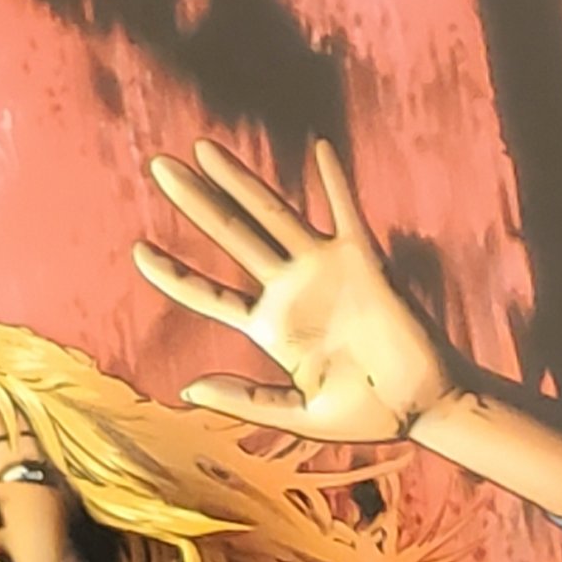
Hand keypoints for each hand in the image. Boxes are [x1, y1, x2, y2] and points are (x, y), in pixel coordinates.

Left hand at [133, 136, 456, 440]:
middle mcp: (290, 290)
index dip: (173, 273)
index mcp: (270, 328)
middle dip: (194, 200)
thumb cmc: (367, 415)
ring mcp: (325, 270)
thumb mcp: (298, 415)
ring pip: (272, 214)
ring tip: (203, 147)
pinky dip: (333, 180)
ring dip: (238, 180)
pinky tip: (319, 146)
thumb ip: (245, 400)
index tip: (137, 250)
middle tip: (158, 166)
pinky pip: (346, 211)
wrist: (424, 406)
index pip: (208, 295)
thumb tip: (187, 388)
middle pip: (230, 235)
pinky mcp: (365, 261)